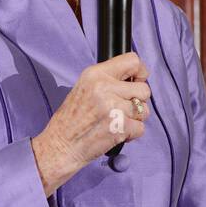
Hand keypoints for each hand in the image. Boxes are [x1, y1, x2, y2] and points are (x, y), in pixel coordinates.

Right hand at [31, 52, 150, 195]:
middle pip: (144, 89)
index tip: (137, 81)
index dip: (140, 72)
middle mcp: (105, 87)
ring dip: (135, 118)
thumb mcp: (84, 88)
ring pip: (144, 110)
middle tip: (122, 108)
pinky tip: (116, 133)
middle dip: (138, 101)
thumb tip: (136, 78)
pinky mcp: (120, 127)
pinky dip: (131, 134)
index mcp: (96, 74)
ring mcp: (114, 107)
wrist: (60, 145)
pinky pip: (141, 128)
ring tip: (117, 121)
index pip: (133, 61)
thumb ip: (108, 80)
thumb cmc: (72, 119)